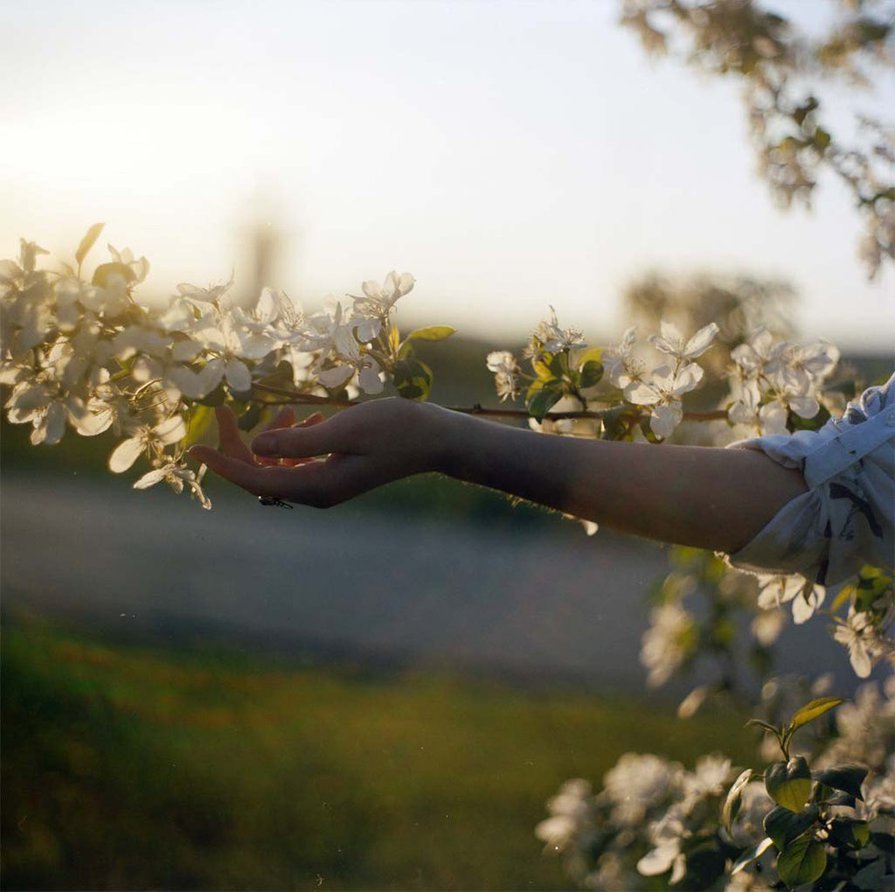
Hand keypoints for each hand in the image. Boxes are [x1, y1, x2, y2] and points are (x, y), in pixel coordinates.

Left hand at [189, 398, 453, 507]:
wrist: (432, 439)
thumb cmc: (394, 429)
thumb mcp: (344, 429)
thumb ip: (298, 441)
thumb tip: (255, 447)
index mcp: (318, 487)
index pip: (257, 480)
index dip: (224, 465)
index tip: (194, 449)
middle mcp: (318, 492)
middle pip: (261, 476)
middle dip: (240, 446)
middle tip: (225, 411)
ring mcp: (327, 486)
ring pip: (278, 468)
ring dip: (271, 441)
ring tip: (286, 413)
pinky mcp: (335, 474)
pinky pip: (298, 463)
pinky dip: (292, 443)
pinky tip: (304, 421)